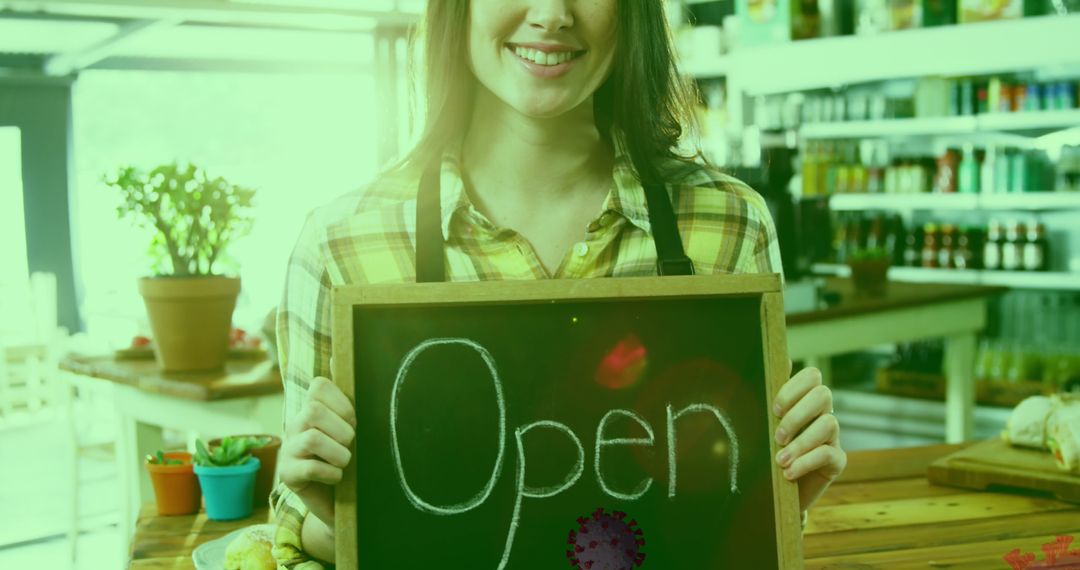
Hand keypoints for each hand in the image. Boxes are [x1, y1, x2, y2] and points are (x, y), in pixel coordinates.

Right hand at [280, 376, 355, 525]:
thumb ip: (348, 399)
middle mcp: (295, 424)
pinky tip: (337, 478)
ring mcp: (288, 449)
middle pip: (313, 411)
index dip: (342, 403)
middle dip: (341, 430)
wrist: (340, 501)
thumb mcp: (353, 428)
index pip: (319, 386)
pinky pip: (309, 468)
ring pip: (312, 438)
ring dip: (338, 453)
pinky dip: (331, 474)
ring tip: (345, 462)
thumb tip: (338, 356)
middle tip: (350, 444)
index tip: (354, 421)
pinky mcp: (287, 474)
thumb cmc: (350, 460)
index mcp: (312, 408)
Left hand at [772, 361, 846, 511]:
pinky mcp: (837, 460)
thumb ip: (767, 397)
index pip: (811, 376)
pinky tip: (789, 473)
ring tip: (780, 460)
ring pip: (829, 423)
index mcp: (802, 399)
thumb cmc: (765, 453)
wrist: (774, 491)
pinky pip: (828, 453)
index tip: (774, 409)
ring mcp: (831, 437)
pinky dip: (806, 462)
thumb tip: (780, 361)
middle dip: (798, 414)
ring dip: (801, 442)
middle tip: (777, 436)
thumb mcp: (761, 425)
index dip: (794, 388)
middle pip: (823, 394)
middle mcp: (820, 413)